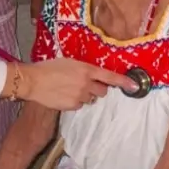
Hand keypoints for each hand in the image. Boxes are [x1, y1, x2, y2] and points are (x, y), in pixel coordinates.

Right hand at [19, 59, 136, 110]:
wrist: (34, 81)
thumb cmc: (49, 67)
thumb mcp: (69, 62)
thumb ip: (83, 68)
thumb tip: (92, 74)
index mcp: (86, 69)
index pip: (110, 77)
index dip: (124, 82)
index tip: (135, 86)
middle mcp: (86, 83)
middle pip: (103, 91)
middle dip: (97, 89)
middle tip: (85, 84)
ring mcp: (80, 96)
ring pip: (91, 99)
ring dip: (85, 95)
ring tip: (69, 88)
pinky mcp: (73, 105)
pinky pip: (80, 105)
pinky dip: (75, 101)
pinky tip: (64, 95)